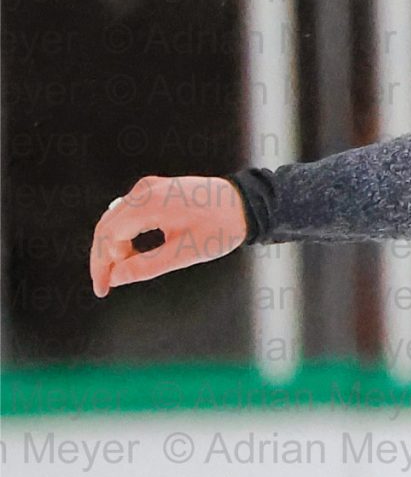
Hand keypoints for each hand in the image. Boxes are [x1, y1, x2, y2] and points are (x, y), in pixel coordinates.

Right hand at [90, 174, 248, 297]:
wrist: (243, 203)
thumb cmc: (220, 227)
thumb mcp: (184, 253)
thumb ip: (147, 266)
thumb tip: (116, 278)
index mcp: (149, 204)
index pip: (108, 236)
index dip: (102, 264)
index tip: (104, 288)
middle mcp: (144, 191)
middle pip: (107, 226)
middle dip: (103, 258)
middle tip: (105, 285)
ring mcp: (148, 187)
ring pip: (115, 220)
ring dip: (114, 247)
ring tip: (122, 272)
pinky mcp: (154, 190)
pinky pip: (128, 213)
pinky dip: (125, 235)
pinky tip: (131, 254)